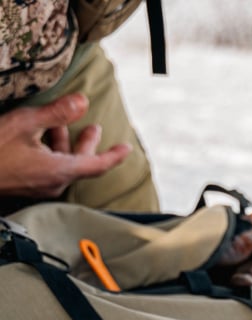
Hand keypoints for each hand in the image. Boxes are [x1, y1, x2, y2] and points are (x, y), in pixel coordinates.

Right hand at [0, 92, 130, 201]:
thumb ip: (56, 113)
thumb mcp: (25, 124)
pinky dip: (51, 151)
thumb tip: (83, 101)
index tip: (127, 148)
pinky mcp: (27, 185)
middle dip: (87, 143)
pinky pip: (48, 168)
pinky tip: (40, 136)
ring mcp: (40, 187)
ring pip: (63, 164)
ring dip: (65, 144)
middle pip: (81, 164)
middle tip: (95, 128)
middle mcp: (54, 183)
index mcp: (60, 171)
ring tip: (61, 124)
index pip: (97, 165)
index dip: (114, 156)